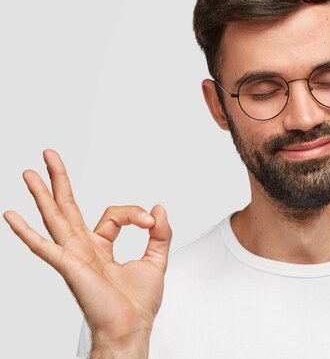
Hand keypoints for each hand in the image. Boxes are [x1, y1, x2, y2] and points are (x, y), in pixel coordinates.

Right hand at [3, 150, 171, 353]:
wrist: (130, 329)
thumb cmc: (137, 304)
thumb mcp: (156, 261)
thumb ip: (160, 234)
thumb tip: (159, 208)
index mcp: (101, 246)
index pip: (114, 215)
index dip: (134, 212)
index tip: (150, 220)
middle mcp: (83, 248)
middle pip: (68, 207)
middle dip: (59, 181)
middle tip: (48, 155)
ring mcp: (73, 256)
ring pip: (55, 218)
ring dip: (41, 195)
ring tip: (29, 172)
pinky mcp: (69, 267)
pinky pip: (44, 247)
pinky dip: (27, 232)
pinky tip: (11, 215)